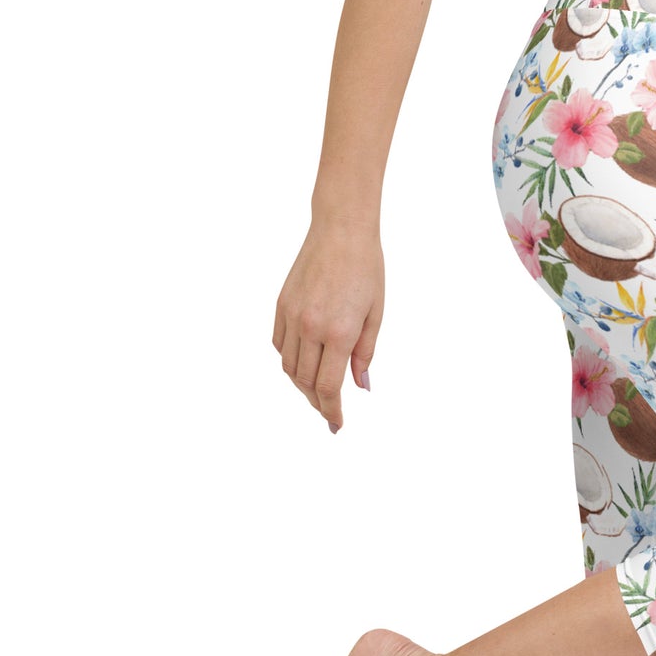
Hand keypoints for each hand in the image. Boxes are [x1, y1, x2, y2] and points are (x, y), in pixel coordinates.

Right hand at [272, 218, 383, 431]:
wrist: (341, 231)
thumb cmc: (366, 270)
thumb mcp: (376, 316)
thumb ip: (365, 354)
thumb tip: (360, 387)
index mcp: (339, 333)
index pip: (329, 387)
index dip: (331, 411)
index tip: (337, 424)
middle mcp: (310, 327)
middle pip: (305, 382)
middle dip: (317, 402)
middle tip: (329, 412)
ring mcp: (291, 316)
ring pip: (288, 366)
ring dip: (301, 384)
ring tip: (317, 392)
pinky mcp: (280, 305)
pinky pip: (279, 344)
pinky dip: (289, 361)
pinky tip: (303, 364)